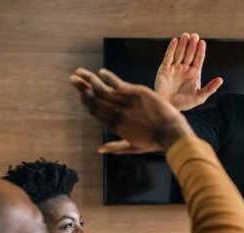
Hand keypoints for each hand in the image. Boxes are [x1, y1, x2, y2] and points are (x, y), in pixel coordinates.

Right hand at [69, 67, 193, 153]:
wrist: (170, 132)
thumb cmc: (154, 141)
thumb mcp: (133, 147)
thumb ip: (115, 147)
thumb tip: (99, 149)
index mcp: (114, 125)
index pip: (94, 111)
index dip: (85, 101)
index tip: (79, 93)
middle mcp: (116, 113)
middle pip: (94, 98)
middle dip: (81, 87)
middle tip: (72, 78)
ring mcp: (125, 102)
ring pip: (102, 89)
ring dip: (89, 79)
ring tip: (79, 72)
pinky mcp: (136, 92)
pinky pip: (117, 83)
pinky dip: (107, 77)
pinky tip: (101, 72)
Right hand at [154, 32, 222, 110]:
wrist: (169, 107)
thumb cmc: (184, 103)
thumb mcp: (200, 97)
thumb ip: (210, 88)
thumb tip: (220, 79)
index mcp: (193, 73)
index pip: (198, 59)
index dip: (200, 51)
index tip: (202, 42)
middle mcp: (184, 68)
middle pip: (189, 54)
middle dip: (192, 45)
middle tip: (195, 36)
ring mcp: (174, 68)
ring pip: (179, 53)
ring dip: (183, 45)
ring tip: (186, 35)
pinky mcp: (164, 69)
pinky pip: (168, 57)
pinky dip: (171, 49)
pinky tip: (175, 41)